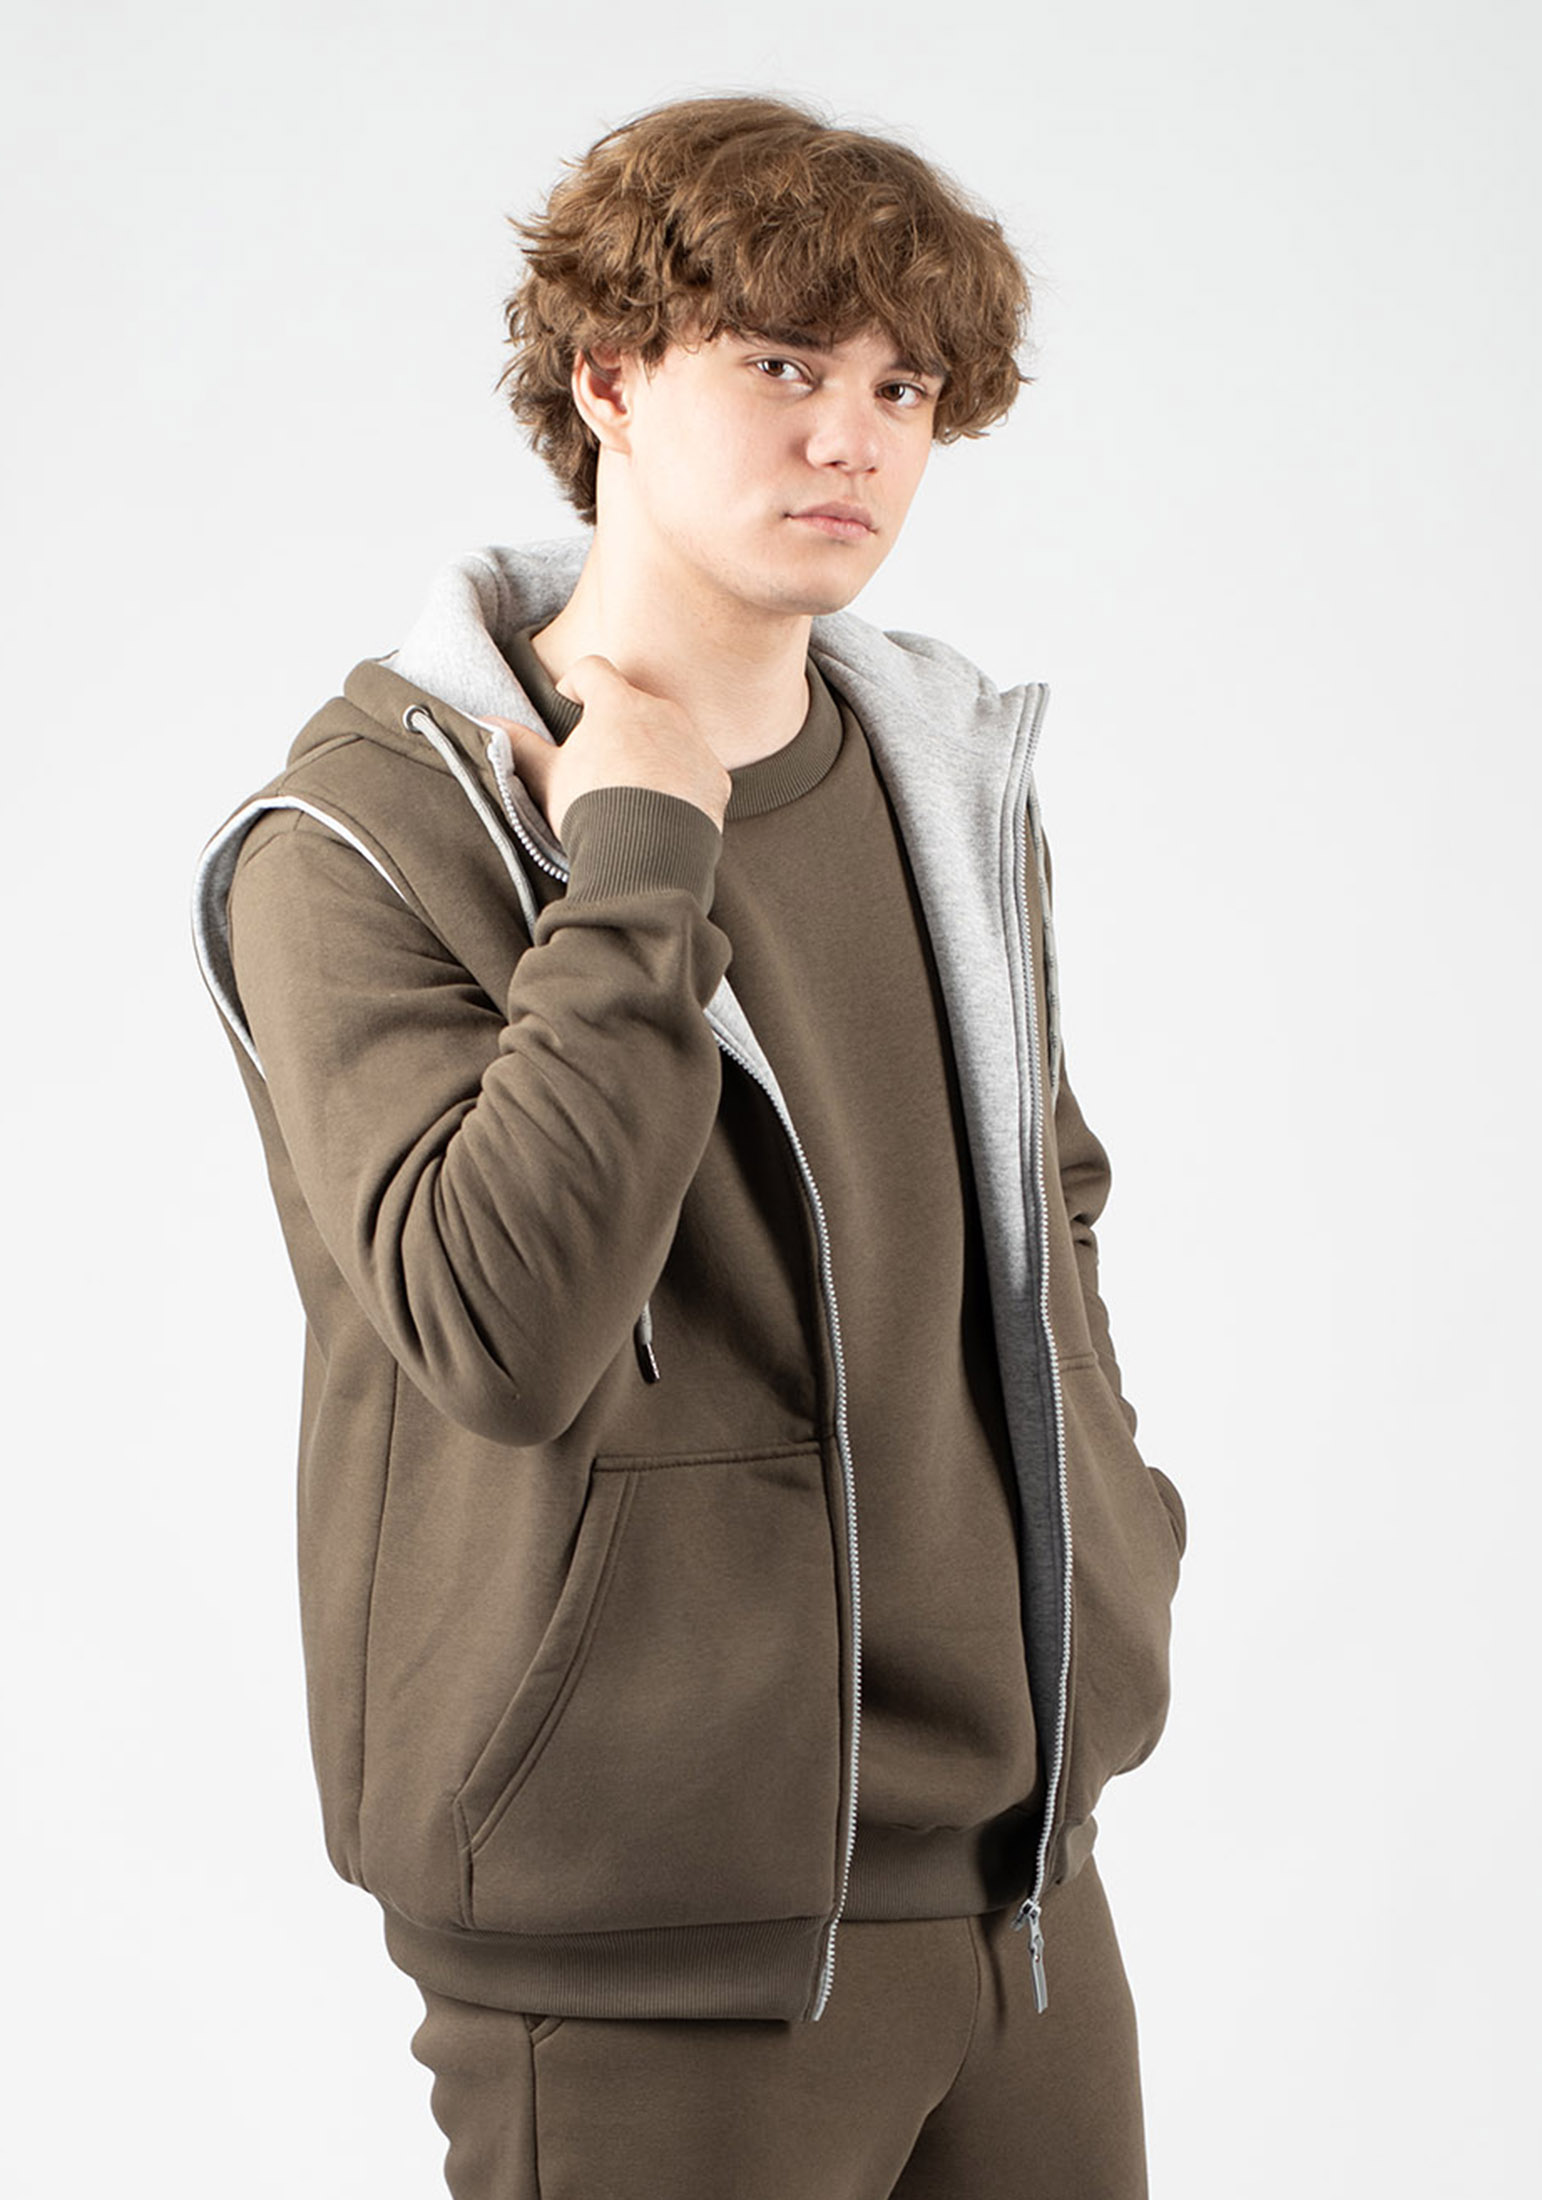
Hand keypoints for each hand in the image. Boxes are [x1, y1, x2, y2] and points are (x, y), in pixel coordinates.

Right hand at [481, 656, 731, 840]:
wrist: (647, 857)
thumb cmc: (592, 810)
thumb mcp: (548, 778)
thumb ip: (520, 746)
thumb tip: (487, 723)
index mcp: (617, 703)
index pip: (594, 669)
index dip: (575, 684)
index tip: (568, 707)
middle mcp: (663, 712)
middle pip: (635, 703)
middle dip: (617, 724)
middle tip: (599, 762)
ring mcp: (695, 743)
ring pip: (669, 735)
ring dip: (651, 751)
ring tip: (632, 792)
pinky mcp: (715, 777)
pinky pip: (695, 769)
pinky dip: (680, 782)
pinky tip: (663, 811)